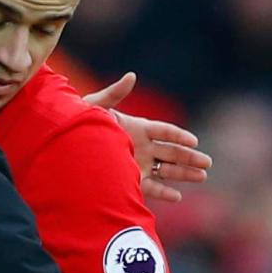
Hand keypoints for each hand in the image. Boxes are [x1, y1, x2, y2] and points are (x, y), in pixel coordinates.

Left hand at [84, 72, 211, 202]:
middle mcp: (141, 146)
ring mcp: (138, 165)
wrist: (65, 149)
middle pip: (171, 152)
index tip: (193, 141)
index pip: (164, 130)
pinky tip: (177, 196)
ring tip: (202, 177)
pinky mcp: (131, 181)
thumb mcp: (95, 107)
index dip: (178, 135)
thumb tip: (131, 76)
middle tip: (208, 163)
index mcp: (137, 127)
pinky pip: (151, 188)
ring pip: (166, 170)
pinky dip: (164, 192)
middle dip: (189, 157)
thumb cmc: (78, 124)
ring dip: (184, 174)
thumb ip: (114, 94)